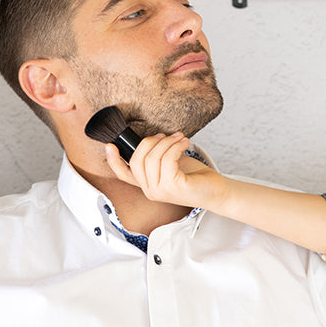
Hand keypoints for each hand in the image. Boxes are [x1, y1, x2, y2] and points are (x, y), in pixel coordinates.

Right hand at [104, 132, 226, 209]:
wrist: (216, 190)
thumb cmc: (195, 177)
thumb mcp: (171, 164)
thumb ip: (157, 156)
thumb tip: (151, 139)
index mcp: (147, 185)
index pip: (123, 174)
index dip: (113, 159)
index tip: (110, 145)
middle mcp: (150, 191)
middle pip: (137, 160)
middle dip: (151, 141)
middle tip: (168, 135)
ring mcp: (160, 190)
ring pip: (153, 158)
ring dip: (167, 142)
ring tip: (180, 138)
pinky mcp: (173, 186)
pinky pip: (167, 159)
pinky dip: (176, 146)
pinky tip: (184, 143)